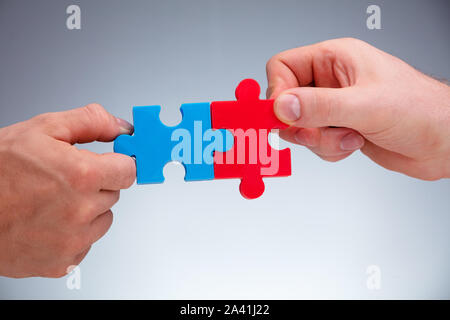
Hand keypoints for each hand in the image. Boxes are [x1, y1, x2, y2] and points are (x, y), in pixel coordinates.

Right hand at [0, 104, 135, 277]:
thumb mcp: (42, 129)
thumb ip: (89, 122)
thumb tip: (120, 125)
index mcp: (82, 176)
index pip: (129, 170)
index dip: (117, 163)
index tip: (110, 162)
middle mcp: (81, 212)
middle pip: (114, 194)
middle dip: (97, 184)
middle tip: (65, 179)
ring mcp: (72, 241)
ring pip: (102, 219)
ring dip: (87, 210)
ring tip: (53, 201)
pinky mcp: (62, 263)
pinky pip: (85, 243)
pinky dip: (73, 233)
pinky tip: (48, 221)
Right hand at [267, 38, 449, 179]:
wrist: (443, 142)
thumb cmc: (421, 110)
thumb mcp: (366, 106)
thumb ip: (320, 106)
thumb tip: (282, 107)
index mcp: (335, 59)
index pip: (283, 66)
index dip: (277, 91)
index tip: (282, 116)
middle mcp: (331, 81)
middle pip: (287, 101)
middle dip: (302, 124)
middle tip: (317, 133)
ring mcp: (334, 106)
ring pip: (300, 126)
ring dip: (320, 140)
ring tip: (349, 137)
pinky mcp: (339, 128)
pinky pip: (315, 142)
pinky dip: (330, 149)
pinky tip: (355, 143)